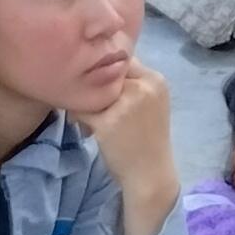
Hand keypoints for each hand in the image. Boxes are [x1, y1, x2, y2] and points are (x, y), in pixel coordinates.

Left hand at [88, 63, 175, 234]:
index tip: (100, 82)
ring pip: (90, 89)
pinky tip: (87, 129)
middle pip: (105, 72)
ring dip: (84, 100)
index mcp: (156, 80)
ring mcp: (126, 104)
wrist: (150, 175)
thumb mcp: (150, 104)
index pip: (124, 59)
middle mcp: (143, 87)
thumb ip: (133, 84)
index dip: (108, 70)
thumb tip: (100, 63)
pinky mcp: (108, 122)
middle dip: (94, 84)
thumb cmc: (147, 139)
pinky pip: (81, 110)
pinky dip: (78, 118)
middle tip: (93, 102)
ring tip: (90, 118)